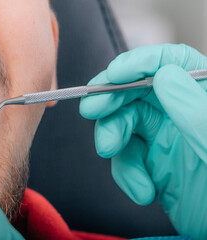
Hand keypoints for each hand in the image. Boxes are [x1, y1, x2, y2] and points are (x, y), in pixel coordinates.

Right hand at [80, 44, 206, 238]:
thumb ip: (193, 110)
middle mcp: (182, 113)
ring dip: (111, 137)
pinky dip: (124, 172)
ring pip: (123, 122)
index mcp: (203, 98)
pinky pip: (125, 157)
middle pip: (138, 90)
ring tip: (110, 152)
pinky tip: (142, 190)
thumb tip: (165, 74)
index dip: (141, 61)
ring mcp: (166, 137)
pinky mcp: (152, 162)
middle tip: (92, 109)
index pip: (173, 63)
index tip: (114, 74)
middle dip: (111, 98)